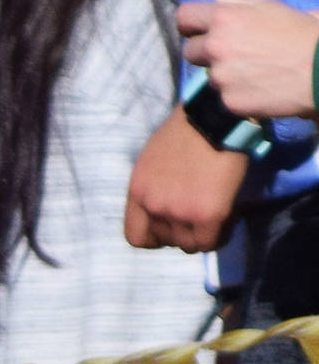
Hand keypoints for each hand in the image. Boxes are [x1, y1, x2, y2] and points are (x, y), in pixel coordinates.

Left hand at [124, 105, 249, 251]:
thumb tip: (166, 204)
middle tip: (199, 217)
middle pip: (165, 241)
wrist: (215, 118)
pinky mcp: (206, 215)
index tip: (172, 226)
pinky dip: (220, 236)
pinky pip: (210, 243)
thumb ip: (154, 186)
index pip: (135, 236)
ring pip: (189, 245)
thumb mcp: (153, 159)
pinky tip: (227, 219)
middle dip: (183, 232)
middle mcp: (153, 205)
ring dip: (202, 234)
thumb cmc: (188, 130)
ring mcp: (178, 212)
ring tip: (215, 214)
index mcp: (137, 191)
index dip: (155, 236)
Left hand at [176, 0, 318, 122]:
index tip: (198, 31)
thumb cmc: (299, 32)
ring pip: (209, 76)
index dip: (191, 25)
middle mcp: (215, 46)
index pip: (184, 18)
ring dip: (224, 74)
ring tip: (254, 71)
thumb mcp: (267, 6)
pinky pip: (225, 96)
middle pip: (190, 51)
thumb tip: (218, 6)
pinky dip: (238, 93)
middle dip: (206, 52)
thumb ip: (235, 5)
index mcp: (223, 17)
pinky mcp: (230, 101)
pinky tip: (260, 87)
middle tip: (232, 54)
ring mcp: (221, 76)